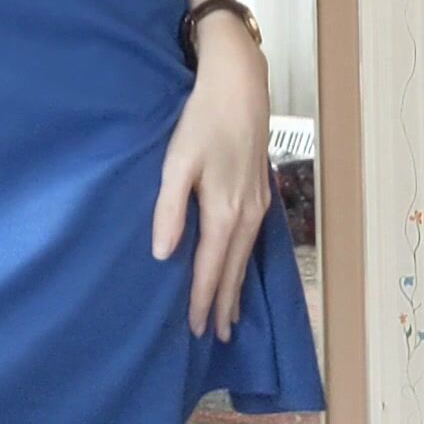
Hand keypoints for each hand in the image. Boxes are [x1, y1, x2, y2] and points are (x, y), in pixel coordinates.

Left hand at [150, 20, 271, 339]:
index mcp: (224, 212)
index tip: (194, 330)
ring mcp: (258, 204)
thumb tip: (162, 254)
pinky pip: (252, 241)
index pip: (210, 268)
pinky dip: (244, 262)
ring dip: (236, 287)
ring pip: (245, 257)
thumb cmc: (202, 121)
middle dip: (223, 304)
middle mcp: (246, 215)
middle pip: (232, 269)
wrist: (239, 86)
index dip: (201, 300)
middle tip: (216, 336)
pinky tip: (239, 267)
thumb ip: (168, 209)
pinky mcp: (261, 192)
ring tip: (230, 316)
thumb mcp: (176, 162)